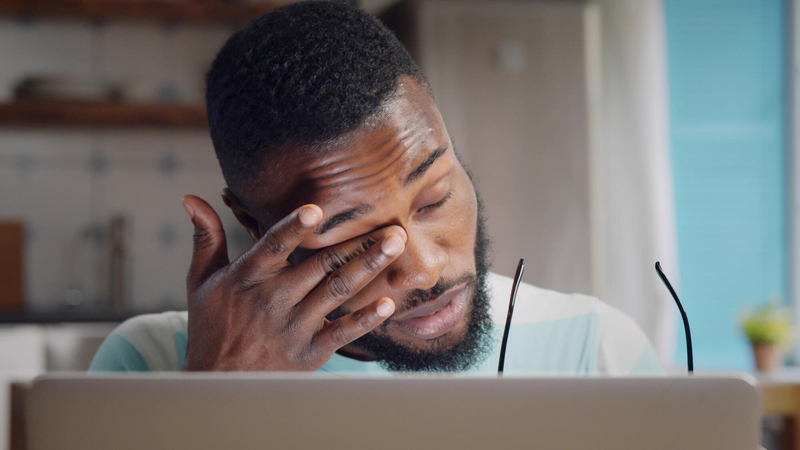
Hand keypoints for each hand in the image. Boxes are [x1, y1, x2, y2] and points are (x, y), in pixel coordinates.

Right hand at [180, 195, 405, 370]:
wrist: (216, 383)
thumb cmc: (211, 324)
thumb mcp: (201, 281)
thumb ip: (205, 238)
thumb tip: (191, 197)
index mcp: (247, 278)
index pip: (271, 247)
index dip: (293, 229)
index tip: (316, 210)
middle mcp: (272, 301)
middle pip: (320, 267)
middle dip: (357, 244)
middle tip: (390, 224)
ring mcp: (293, 328)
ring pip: (337, 292)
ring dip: (369, 268)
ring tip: (395, 246)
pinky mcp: (309, 353)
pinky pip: (341, 333)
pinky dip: (365, 319)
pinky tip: (387, 303)